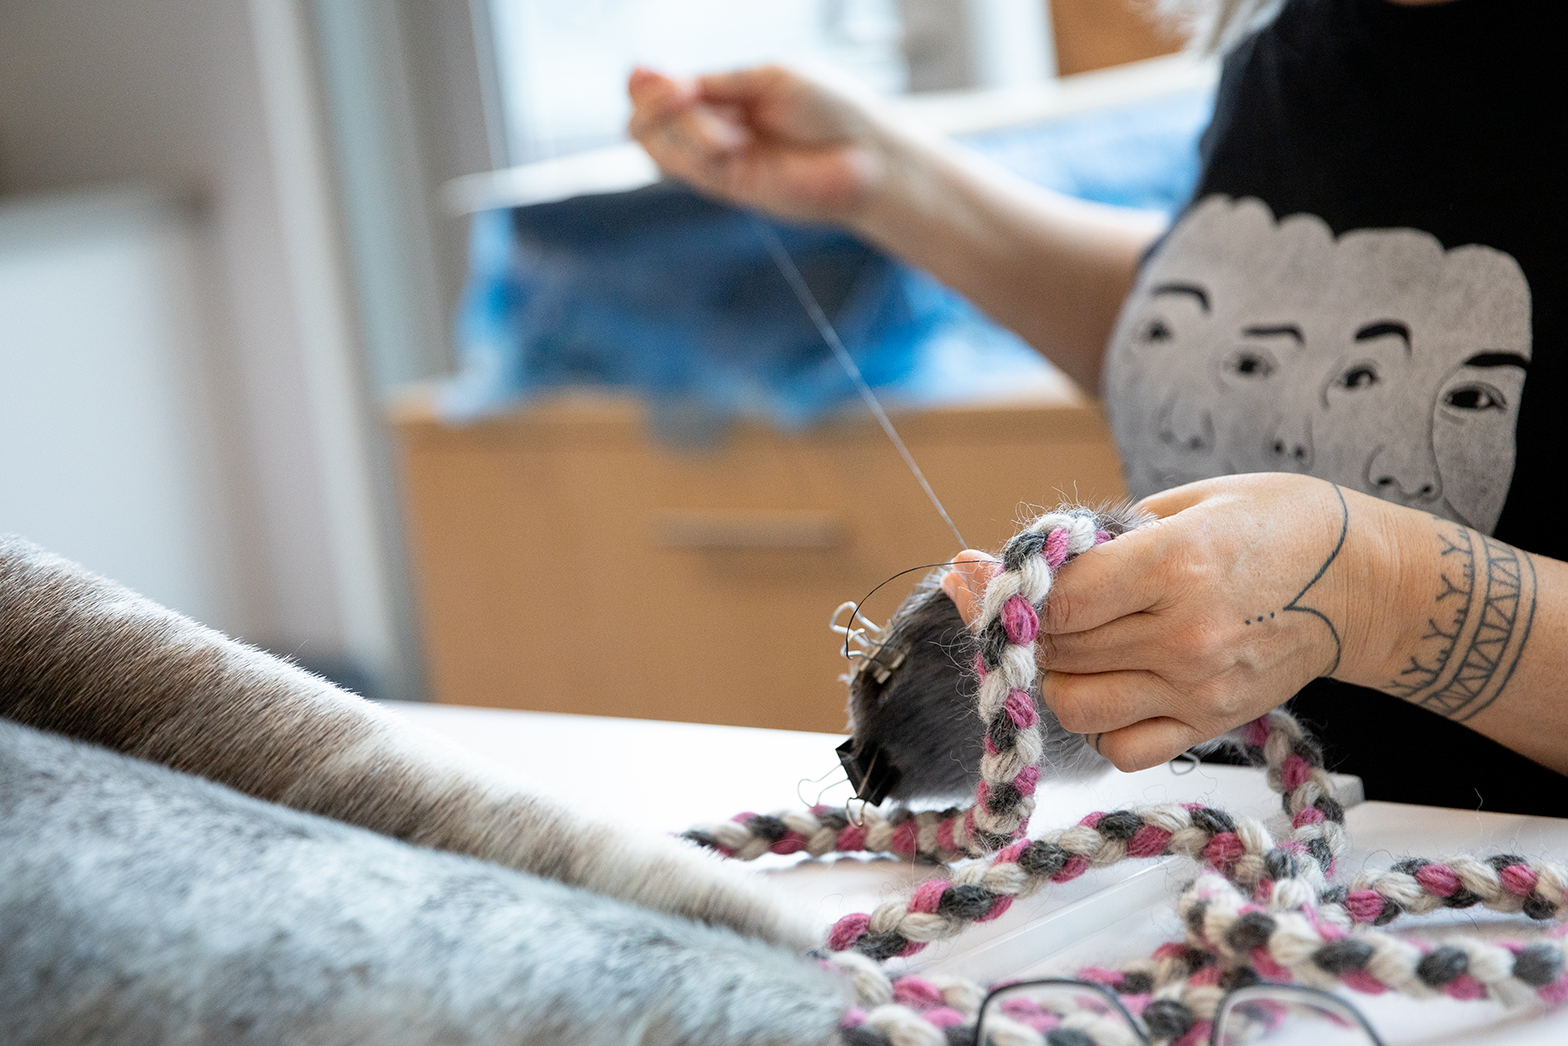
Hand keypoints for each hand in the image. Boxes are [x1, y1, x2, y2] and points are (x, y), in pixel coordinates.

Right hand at [627, 65, 889, 223]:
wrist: (869, 155)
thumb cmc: (831, 108)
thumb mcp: (770, 78)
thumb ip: (717, 83)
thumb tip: (656, 77)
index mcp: (723, 93)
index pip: (659, 90)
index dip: (644, 84)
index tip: (647, 72)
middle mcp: (714, 126)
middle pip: (647, 120)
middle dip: (652, 104)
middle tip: (680, 92)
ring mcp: (718, 159)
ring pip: (658, 147)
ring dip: (679, 129)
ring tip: (725, 132)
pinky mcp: (729, 187)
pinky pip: (686, 170)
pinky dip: (695, 152)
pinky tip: (724, 143)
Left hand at [943, 475, 1371, 770]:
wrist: (1367, 583)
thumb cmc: (1278, 525)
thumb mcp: (1189, 501)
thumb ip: (1103, 536)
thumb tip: (1020, 562)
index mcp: (1176, 564)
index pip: (1058, 598)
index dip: (1007, 589)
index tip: (978, 572)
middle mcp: (1183, 635)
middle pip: (1057, 651)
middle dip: (1021, 626)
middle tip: (1010, 600)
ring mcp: (1198, 689)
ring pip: (1074, 707)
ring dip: (1053, 676)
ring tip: (1065, 642)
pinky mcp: (1212, 724)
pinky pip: (1121, 748)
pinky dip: (1097, 722)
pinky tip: (1107, 682)